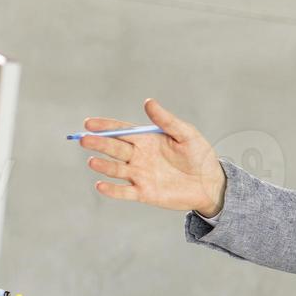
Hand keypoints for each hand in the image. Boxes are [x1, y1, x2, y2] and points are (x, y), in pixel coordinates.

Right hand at [79, 98, 226, 214]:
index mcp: (146, 139)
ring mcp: (139, 175)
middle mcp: (139, 156)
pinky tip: (101, 185)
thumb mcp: (186, 134)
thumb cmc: (199, 155)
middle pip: (114, 148)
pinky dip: (112, 190)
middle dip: (99, 143)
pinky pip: (124, 192)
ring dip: (104, 166)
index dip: (105, 127)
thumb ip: (166, 120)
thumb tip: (148, 102)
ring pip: (116, 169)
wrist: (211, 182)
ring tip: (93, 161)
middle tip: (85, 139)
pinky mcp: (144, 193)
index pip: (121, 131)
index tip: (89, 123)